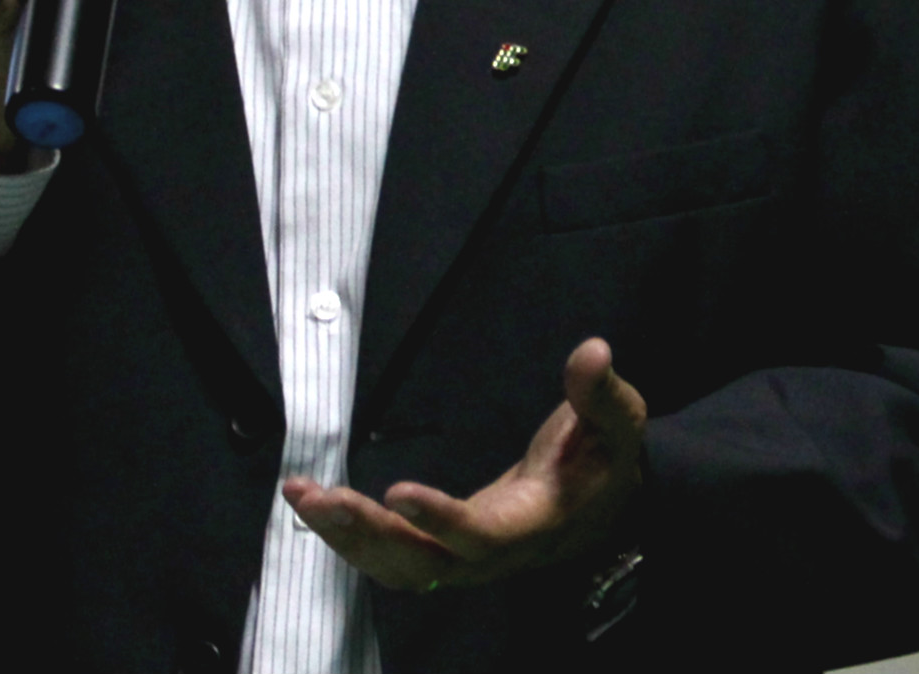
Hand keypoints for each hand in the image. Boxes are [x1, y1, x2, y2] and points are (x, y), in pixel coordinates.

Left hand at [284, 338, 646, 593]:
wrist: (600, 505)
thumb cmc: (604, 459)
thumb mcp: (617, 423)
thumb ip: (600, 392)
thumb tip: (592, 350)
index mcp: (533, 524)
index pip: (481, 536)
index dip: (440, 520)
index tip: (396, 491)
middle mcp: (493, 555)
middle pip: (423, 565)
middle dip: (368, 535)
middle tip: (320, 497)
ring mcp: (463, 560)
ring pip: (397, 568)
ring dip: (345, 539)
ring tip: (301, 496)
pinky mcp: (443, 551)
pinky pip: (391, 557)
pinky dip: (349, 536)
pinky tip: (314, 505)